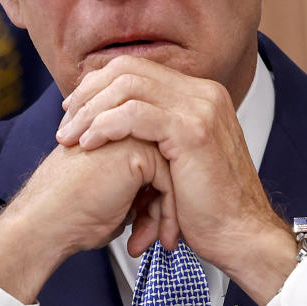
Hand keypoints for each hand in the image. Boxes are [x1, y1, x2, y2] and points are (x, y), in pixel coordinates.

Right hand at [0, 137, 176, 303]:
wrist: (44, 222)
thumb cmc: (67, 216)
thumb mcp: (109, 198)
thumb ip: (136, 190)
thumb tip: (162, 202)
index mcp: (110, 138)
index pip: (154, 166)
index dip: (153, 203)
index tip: (146, 232)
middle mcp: (120, 131)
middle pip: (166, 169)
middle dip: (161, 210)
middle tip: (151, 239)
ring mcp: (129, 136)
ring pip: (172, 176)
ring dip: (163, 216)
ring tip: (145, 242)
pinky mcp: (137, 150)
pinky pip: (169, 183)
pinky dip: (166, 216)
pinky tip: (144, 236)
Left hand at [56, 55, 295, 305]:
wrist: (240, 236)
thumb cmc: (208, 208)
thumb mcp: (179, 160)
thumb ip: (157, 134)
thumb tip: (117, 123)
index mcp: (199, 96)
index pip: (136, 68)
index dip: (98, 85)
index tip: (74, 110)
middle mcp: (202, 94)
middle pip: (128, 70)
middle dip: (88, 94)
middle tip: (66, 123)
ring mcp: (200, 109)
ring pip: (127, 87)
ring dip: (90, 111)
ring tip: (71, 137)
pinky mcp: (192, 132)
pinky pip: (134, 114)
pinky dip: (105, 125)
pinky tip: (90, 144)